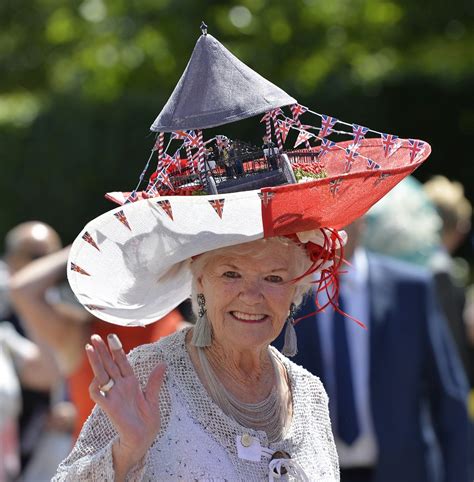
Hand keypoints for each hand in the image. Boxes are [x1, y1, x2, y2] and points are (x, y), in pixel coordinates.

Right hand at [86, 334, 165, 466]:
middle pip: (109, 364)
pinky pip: (98, 394)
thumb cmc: (148, 421)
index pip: (122, 361)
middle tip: (94, 336)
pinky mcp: (109, 407)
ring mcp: (113, 395)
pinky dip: (96, 385)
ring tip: (89, 347)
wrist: (143, 439)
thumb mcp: (153, 398)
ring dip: (96, 362)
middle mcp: (120, 386)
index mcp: (131, 382)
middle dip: (102, 350)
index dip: (116, 349)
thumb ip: (154, 381)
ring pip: (101, 374)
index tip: (111, 336)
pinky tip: (97, 376)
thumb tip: (163, 363)